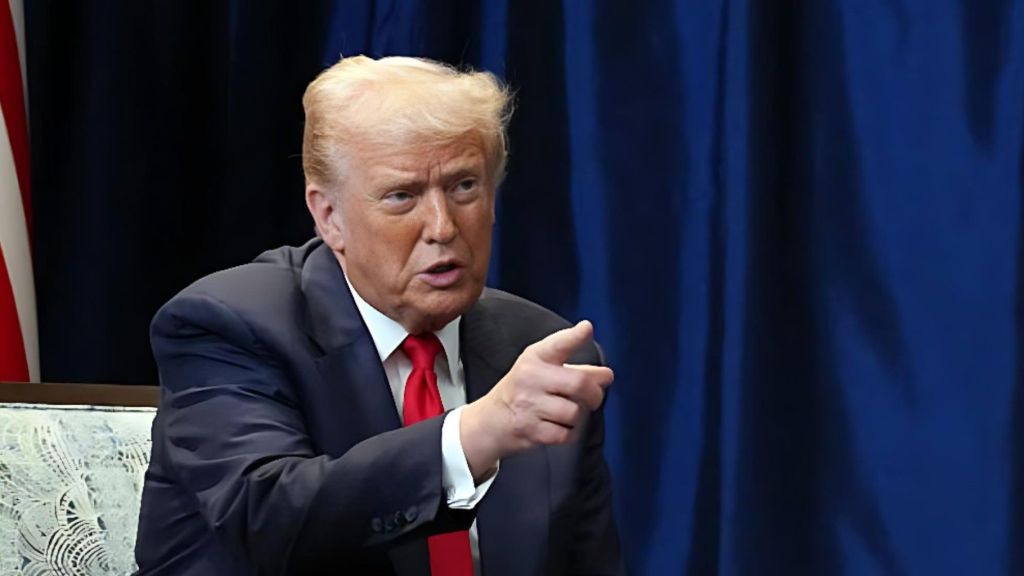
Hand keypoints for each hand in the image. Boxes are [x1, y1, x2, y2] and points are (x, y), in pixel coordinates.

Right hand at [460, 320, 613, 479]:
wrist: (491, 420)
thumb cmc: (523, 390)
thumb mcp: (539, 368)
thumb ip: (574, 367)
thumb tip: (606, 375)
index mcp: (535, 358)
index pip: (557, 344)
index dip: (574, 337)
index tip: (587, 329)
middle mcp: (531, 378)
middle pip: (579, 383)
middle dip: (595, 393)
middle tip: (595, 396)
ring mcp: (529, 405)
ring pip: (574, 412)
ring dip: (578, 415)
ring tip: (566, 412)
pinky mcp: (531, 430)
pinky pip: (566, 434)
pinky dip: (568, 433)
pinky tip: (558, 426)